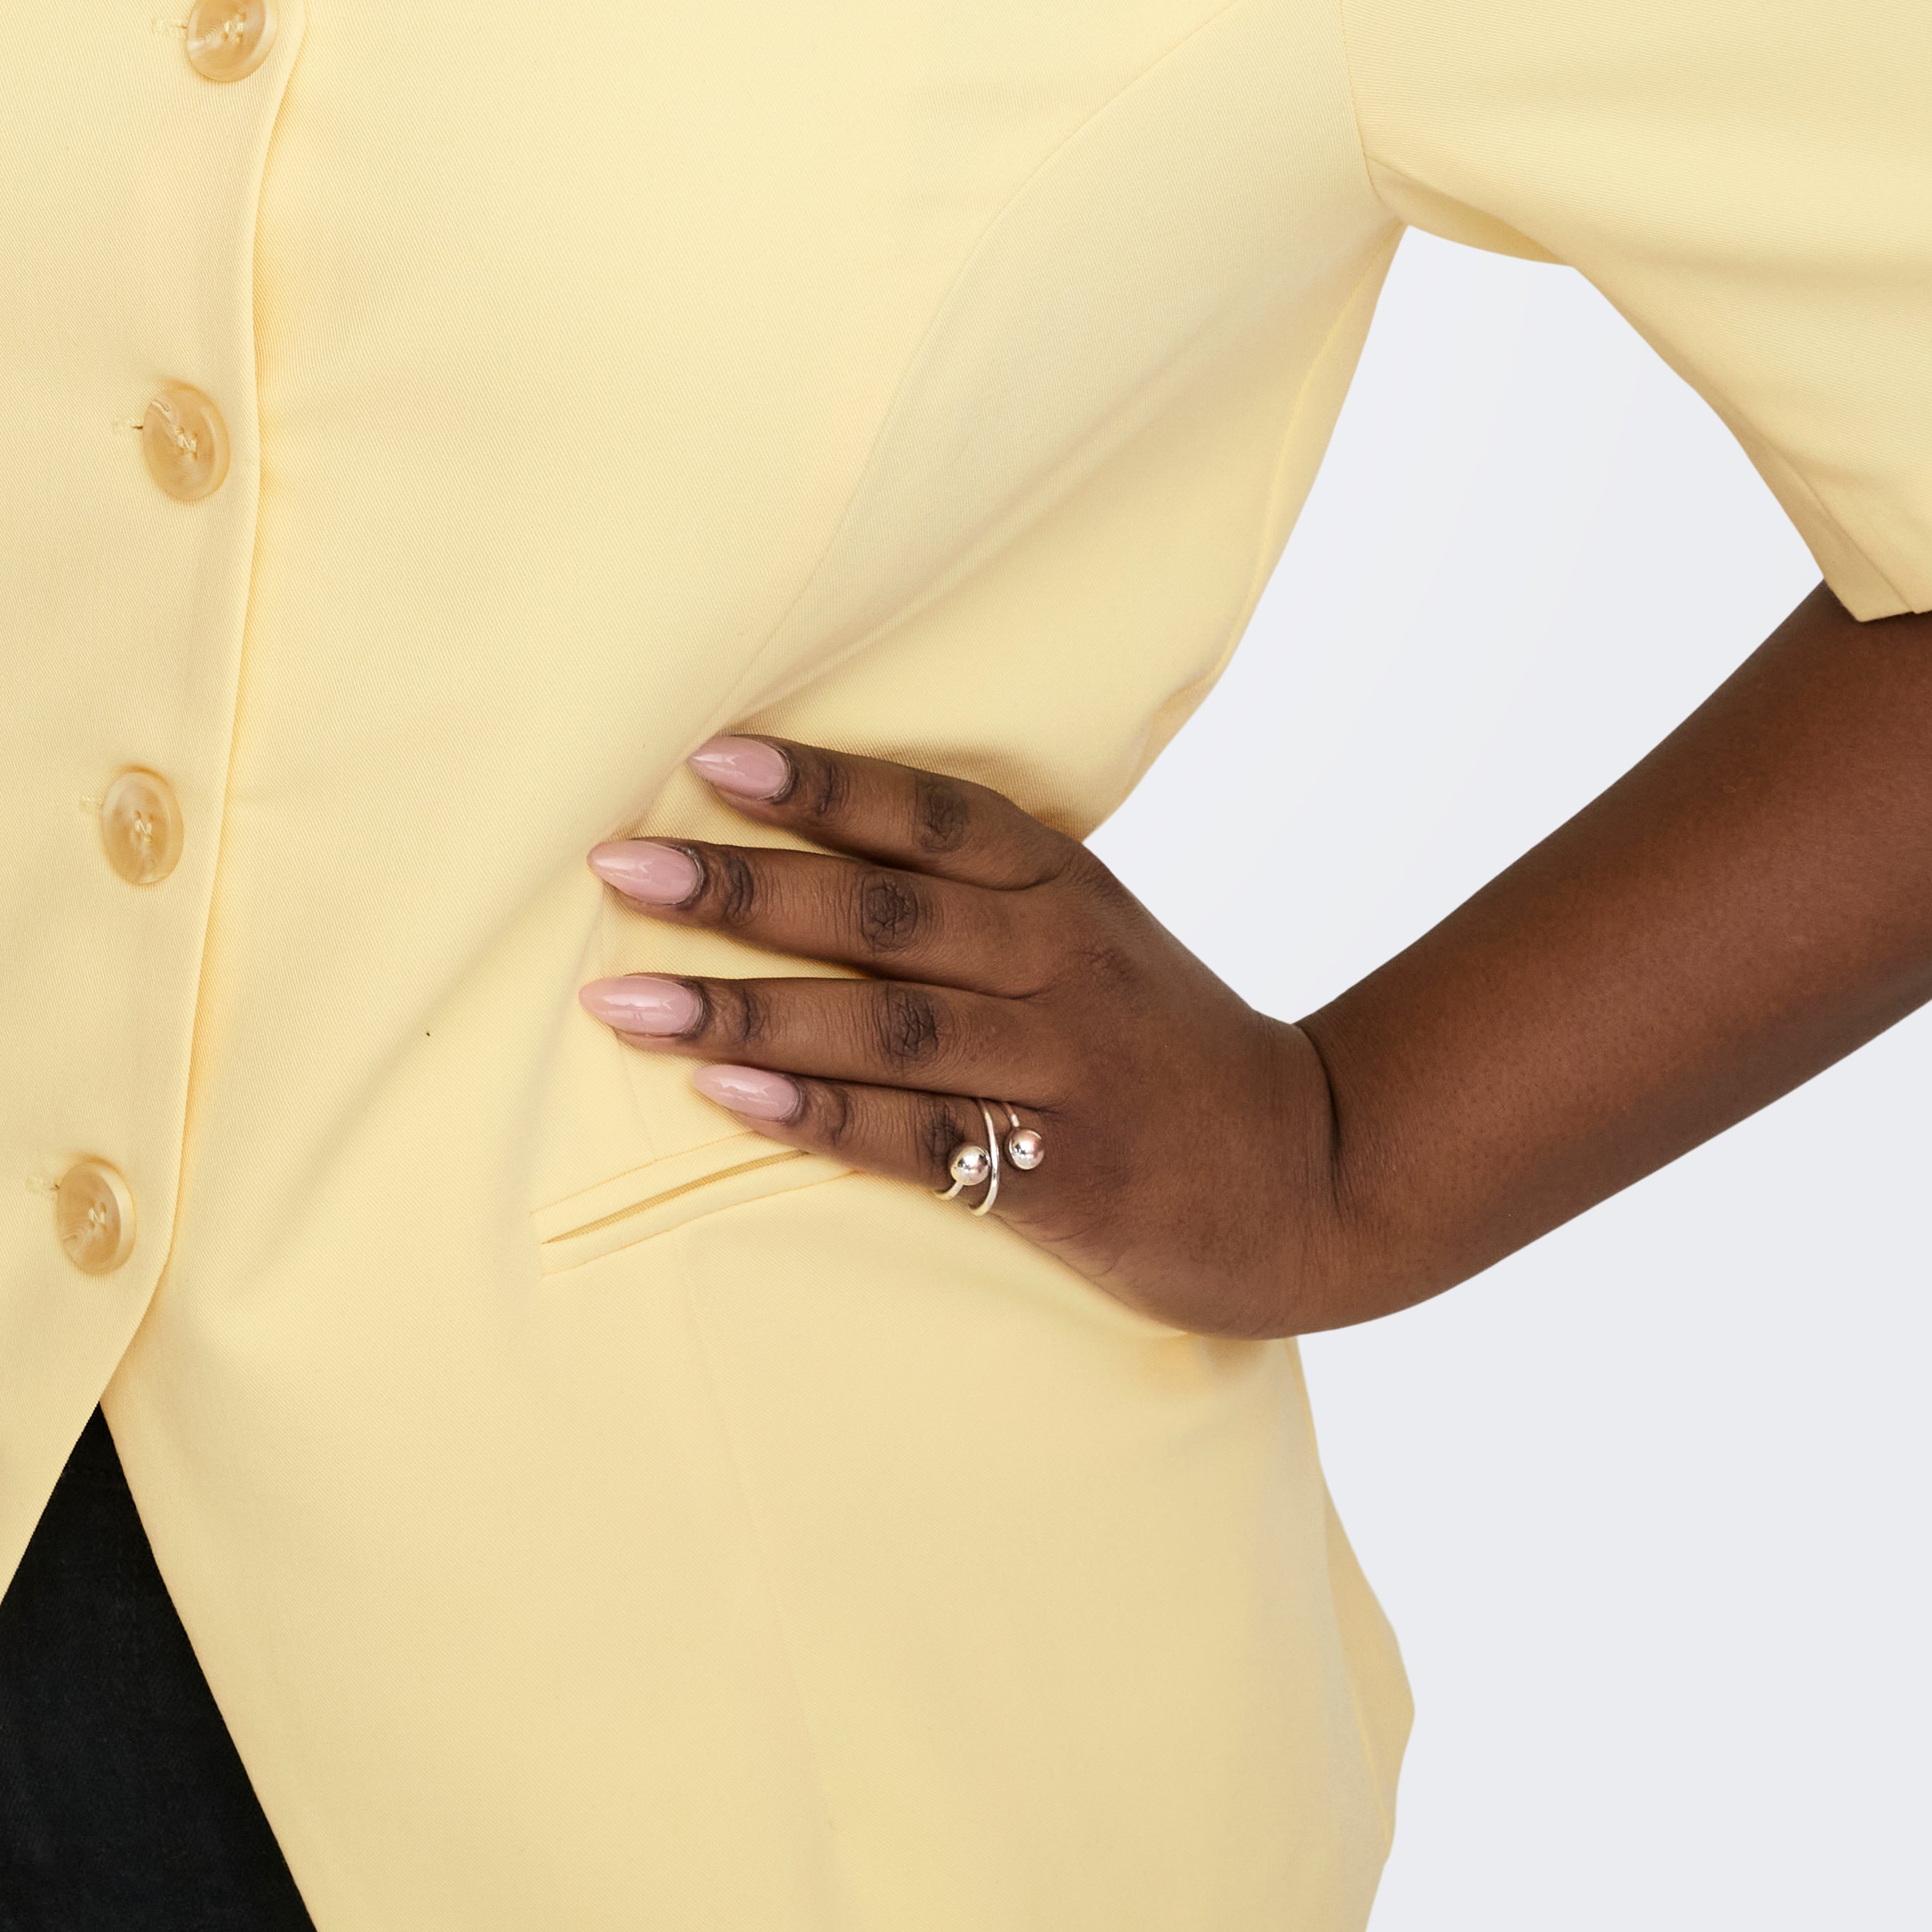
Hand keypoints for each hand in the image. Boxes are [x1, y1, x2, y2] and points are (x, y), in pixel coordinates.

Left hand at [582, 733, 1348, 1335]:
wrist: (1311, 1173)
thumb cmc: (1158, 1039)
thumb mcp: (1089, 929)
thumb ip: (975, 887)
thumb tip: (803, 838)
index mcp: (1063, 887)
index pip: (930, 817)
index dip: (820, 785)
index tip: (704, 758)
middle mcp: (1061, 964)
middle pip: (884, 916)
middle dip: (743, 889)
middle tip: (620, 867)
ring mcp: (1063, 1071)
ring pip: (886, 1028)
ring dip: (747, 1010)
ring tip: (628, 1000)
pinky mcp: (1062, 1173)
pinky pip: (921, 1140)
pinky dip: (819, 1115)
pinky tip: (729, 1096)